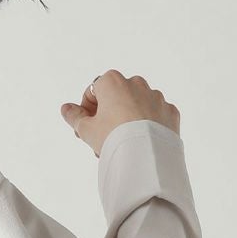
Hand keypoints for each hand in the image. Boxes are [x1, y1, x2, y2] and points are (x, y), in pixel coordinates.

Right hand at [60, 70, 181, 157]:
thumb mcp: (85, 130)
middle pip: (116, 97)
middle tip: (102, 138)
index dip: (86, 111)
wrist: (146, 156)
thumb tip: (66, 108)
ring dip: (128, 120)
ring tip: (121, 143)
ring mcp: (156, 97)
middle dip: (108, 115)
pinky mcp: (170, 111)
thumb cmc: (112, 138)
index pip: (93, 92)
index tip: (86, 128)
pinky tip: (140, 142)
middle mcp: (136, 83)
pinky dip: (147, 125)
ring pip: (137, 106)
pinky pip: (155, 115)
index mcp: (113, 82)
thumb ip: (74, 116)